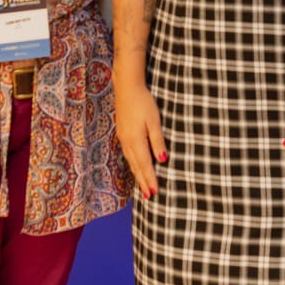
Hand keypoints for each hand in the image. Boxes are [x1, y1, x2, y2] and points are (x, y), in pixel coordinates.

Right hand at [115, 80, 166, 198]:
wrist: (126, 87)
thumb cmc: (143, 102)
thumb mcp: (154, 121)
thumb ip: (158, 141)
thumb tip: (162, 160)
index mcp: (136, 141)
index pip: (144, 165)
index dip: (150, 179)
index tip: (154, 193)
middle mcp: (127, 142)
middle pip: (136, 166)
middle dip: (143, 181)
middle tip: (149, 197)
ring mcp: (123, 137)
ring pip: (130, 161)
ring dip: (137, 174)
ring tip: (142, 186)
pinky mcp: (122, 132)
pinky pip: (127, 154)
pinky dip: (132, 164)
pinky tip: (135, 165)